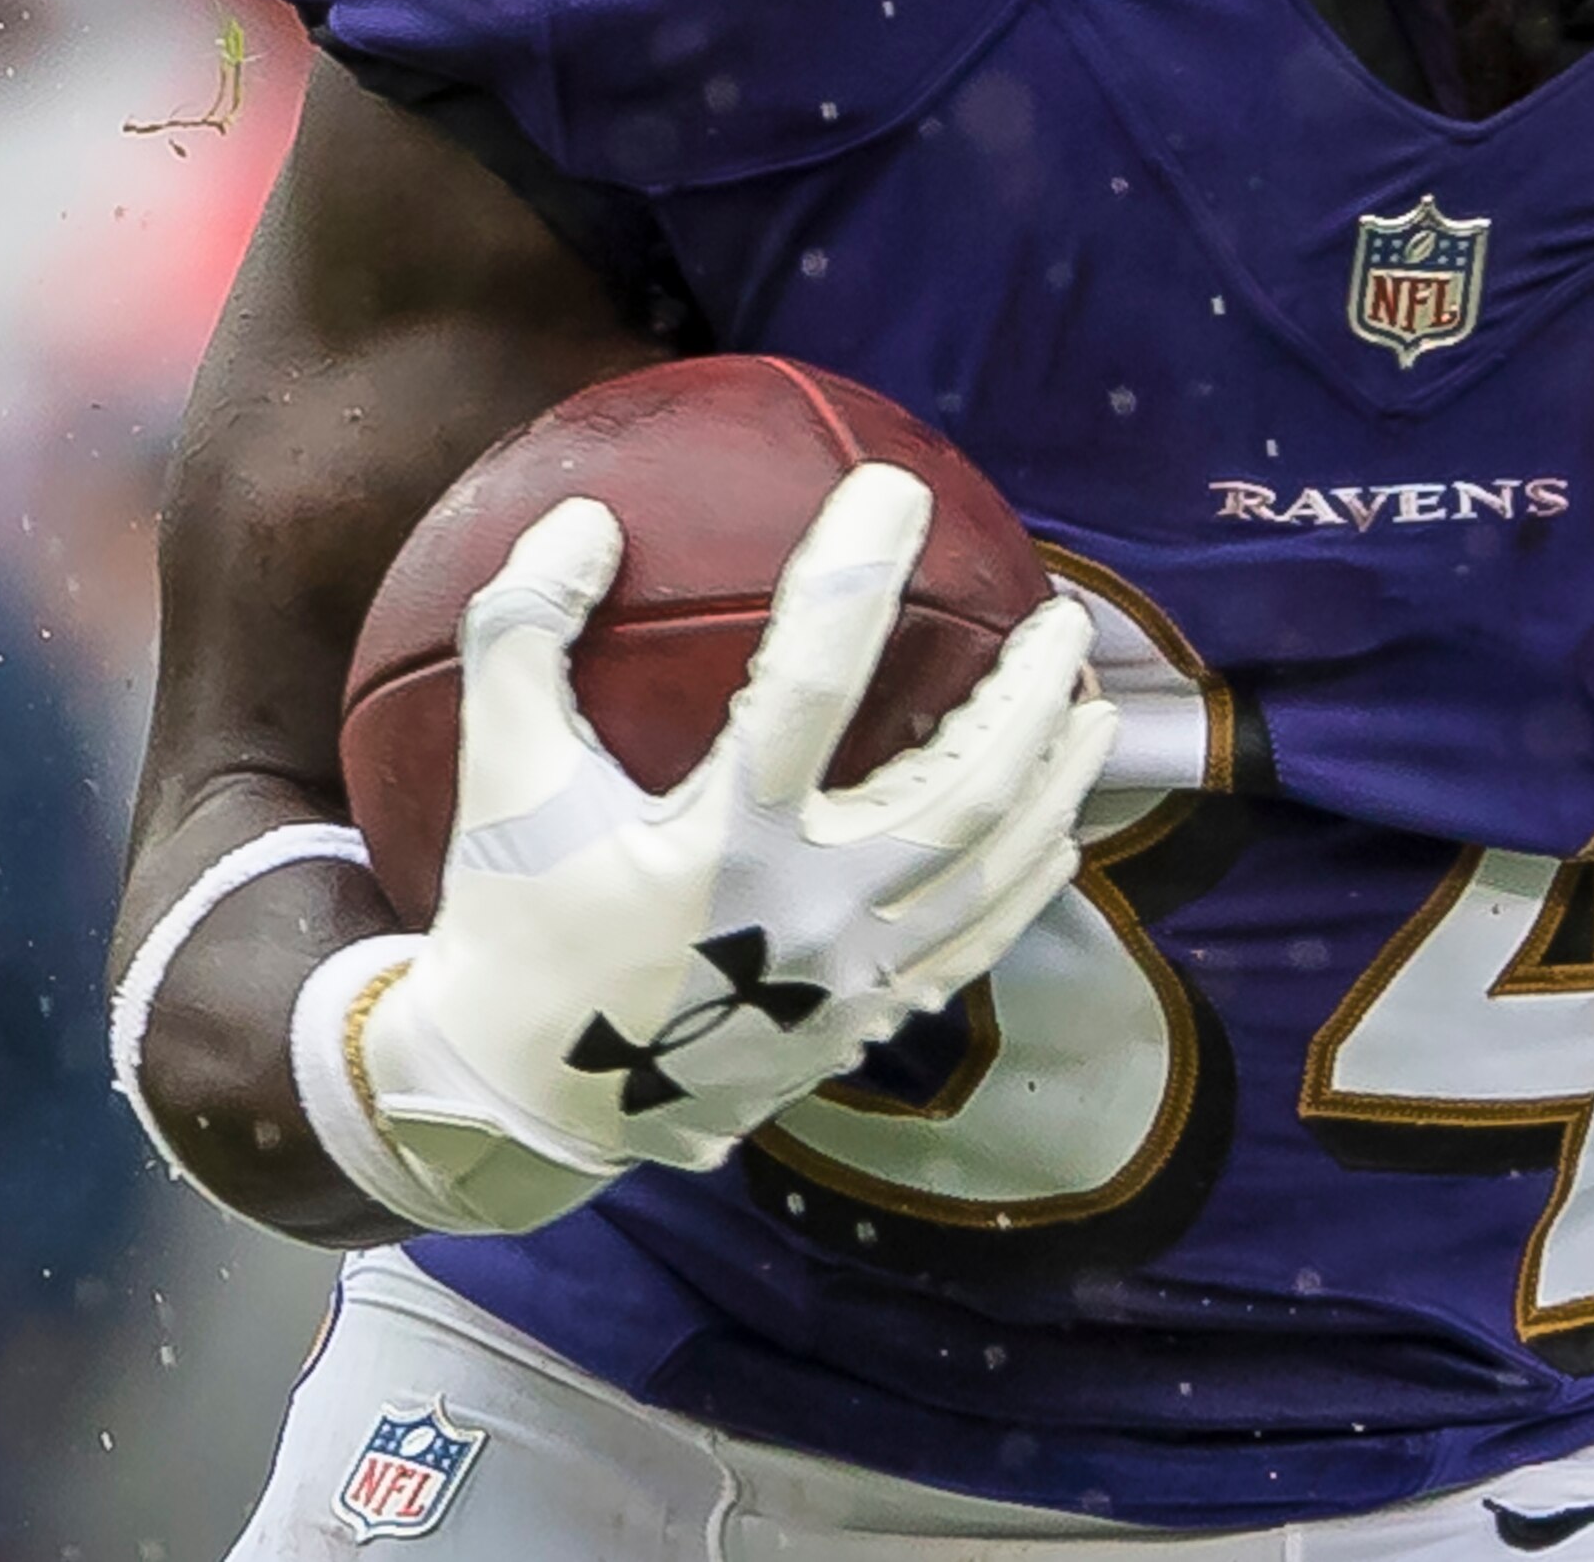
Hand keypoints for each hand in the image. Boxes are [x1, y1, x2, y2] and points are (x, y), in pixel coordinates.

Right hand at [299, 466, 1111, 1235]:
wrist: (522, 1104)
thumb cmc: (512, 924)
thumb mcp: (502, 774)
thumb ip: (522, 634)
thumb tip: (589, 518)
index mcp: (723, 842)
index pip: (814, 681)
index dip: (858, 572)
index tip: (897, 489)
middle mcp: (809, 912)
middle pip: (966, 786)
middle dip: (1028, 694)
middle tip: (1064, 618)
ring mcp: (849, 980)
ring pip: (994, 869)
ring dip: (1056, 783)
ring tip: (1091, 710)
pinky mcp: (862, 1027)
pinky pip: (976, 945)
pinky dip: (1027, 882)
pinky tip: (1057, 834)